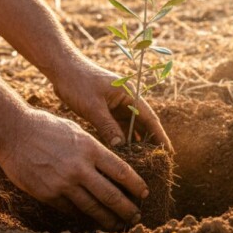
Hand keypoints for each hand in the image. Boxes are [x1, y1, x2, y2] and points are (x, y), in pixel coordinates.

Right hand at [0, 108, 148, 228]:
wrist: (14, 133)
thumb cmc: (47, 128)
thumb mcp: (77, 132)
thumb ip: (95, 150)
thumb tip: (114, 168)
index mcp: (90, 148)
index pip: (121, 172)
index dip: (136, 185)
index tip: (144, 193)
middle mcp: (80, 168)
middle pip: (111, 194)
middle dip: (127, 208)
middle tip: (136, 217)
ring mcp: (63, 183)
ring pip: (92, 207)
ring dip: (108, 219)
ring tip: (117, 225)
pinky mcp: (48, 194)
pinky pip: (71, 210)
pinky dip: (83, 217)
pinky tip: (92, 220)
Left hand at [51, 56, 172, 151]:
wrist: (63, 68)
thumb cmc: (78, 82)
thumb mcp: (93, 106)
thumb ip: (107, 126)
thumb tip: (120, 147)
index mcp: (130, 95)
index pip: (150, 119)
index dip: (160, 136)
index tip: (169, 152)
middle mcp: (127, 100)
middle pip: (143, 125)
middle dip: (151, 143)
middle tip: (157, 163)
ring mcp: (117, 105)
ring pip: (131, 128)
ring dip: (136, 142)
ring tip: (142, 162)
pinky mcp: (107, 110)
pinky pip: (118, 127)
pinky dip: (122, 139)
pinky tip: (124, 153)